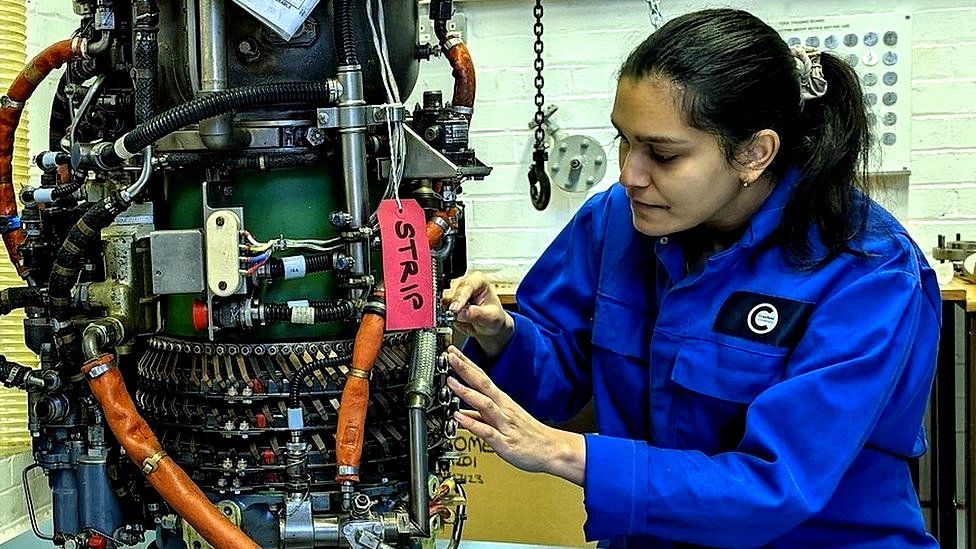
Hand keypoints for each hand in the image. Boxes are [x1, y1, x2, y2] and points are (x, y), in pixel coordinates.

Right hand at [443, 272, 514, 356]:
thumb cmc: (493, 317)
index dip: (459, 298)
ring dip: (447, 310)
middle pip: (451, 291)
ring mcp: (454, 292)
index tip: (455, 310)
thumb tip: (461, 313)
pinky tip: (453, 318)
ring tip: (458, 318)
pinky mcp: (447, 302)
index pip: (466, 286)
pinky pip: (440, 308)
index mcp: (478, 280)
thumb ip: (476, 314)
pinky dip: (444, 315)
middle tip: (455, 316)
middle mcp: (464, 283)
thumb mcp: (490, 317)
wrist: (489, 326)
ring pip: (443, 300)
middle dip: (452, 305)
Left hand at [445, 346, 585, 485]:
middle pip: (483, 384)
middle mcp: (503, 408)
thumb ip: (480, 418)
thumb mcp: (502, 422)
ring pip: (485, 404)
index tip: (453, 352)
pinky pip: (487, 431)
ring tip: (451, 382)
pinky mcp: (505, 441)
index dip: (467, 365)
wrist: (553, 449)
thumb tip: (461, 414)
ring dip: (467, 392)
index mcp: (502, 402)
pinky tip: (460, 418)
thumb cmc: (529, 435)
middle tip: (450, 355)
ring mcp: (504, 423)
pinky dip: (473, 424)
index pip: (482, 378)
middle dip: (465, 369)